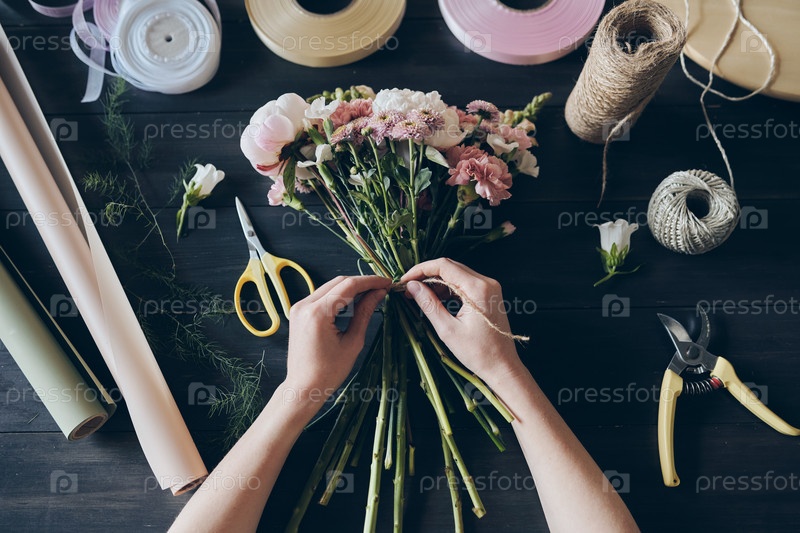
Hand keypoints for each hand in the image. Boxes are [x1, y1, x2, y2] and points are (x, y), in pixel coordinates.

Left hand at [284, 275, 389, 402]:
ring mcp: (299, 307)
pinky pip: (322, 296)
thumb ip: (365, 313)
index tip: (386, 282)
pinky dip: (339, 296)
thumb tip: (378, 293)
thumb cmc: (328, 371)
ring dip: (350, 288)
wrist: (304, 387)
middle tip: (381, 288)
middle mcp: (304, 305)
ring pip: (330, 286)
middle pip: (338, 282)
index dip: (370, 281)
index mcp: (317, 313)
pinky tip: (353, 302)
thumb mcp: (353, 342)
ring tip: (370, 294)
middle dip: (361, 283)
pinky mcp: (299, 312)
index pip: (348, 286)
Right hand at [400, 258, 522, 384]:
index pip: (444, 266)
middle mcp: (486, 282)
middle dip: (427, 275)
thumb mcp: (448, 329)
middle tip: (408, 288)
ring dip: (436, 281)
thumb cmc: (478, 353)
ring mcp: (489, 287)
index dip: (421, 270)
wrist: (503, 366)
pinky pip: (464, 283)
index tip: (405, 280)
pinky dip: (448, 288)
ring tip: (418, 295)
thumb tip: (412, 286)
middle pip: (450, 266)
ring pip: (456, 274)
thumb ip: (429, 304)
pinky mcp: (488, 294)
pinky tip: (435, 298)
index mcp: (478, 288)